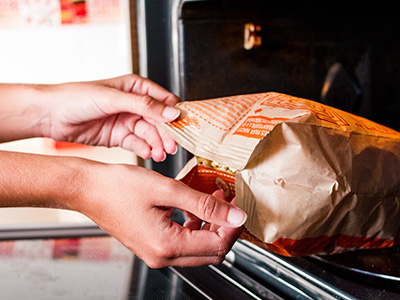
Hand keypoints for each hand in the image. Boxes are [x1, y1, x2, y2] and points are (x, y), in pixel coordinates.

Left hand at [42, 74, 179, 161]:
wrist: (51, 116)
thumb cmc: (76, 98)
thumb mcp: (112, 98)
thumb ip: (144, 105)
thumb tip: (171, 112)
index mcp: (135, 87)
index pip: (164, 101)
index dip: (174, 114)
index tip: (183, 127)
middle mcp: (134, 104)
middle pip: (159, 121)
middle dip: (166, 134)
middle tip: (172, 147)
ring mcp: (127, 121)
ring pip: (150, 134)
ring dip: (157, 144)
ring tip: (160, 154)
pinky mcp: (120, 136)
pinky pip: (138, 144)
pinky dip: (145, 149)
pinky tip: (149, 155)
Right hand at [76, 164, 246, 267]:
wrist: (87, 189)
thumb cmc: (117, 187)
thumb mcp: (167, 190)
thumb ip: (204, 204)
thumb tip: (234, 215)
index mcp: (166, 246)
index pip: (217, 246)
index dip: (233, 226)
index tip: (239, 207)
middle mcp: (162, 256)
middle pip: (211, 253)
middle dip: (225, 228)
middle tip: (230, 204)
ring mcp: (156, 253)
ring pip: (198, 249)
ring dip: (211, 227)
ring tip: (215, 201)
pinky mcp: (151, 245)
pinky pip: (183, 243)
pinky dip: (195, 227)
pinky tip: (195, 208)